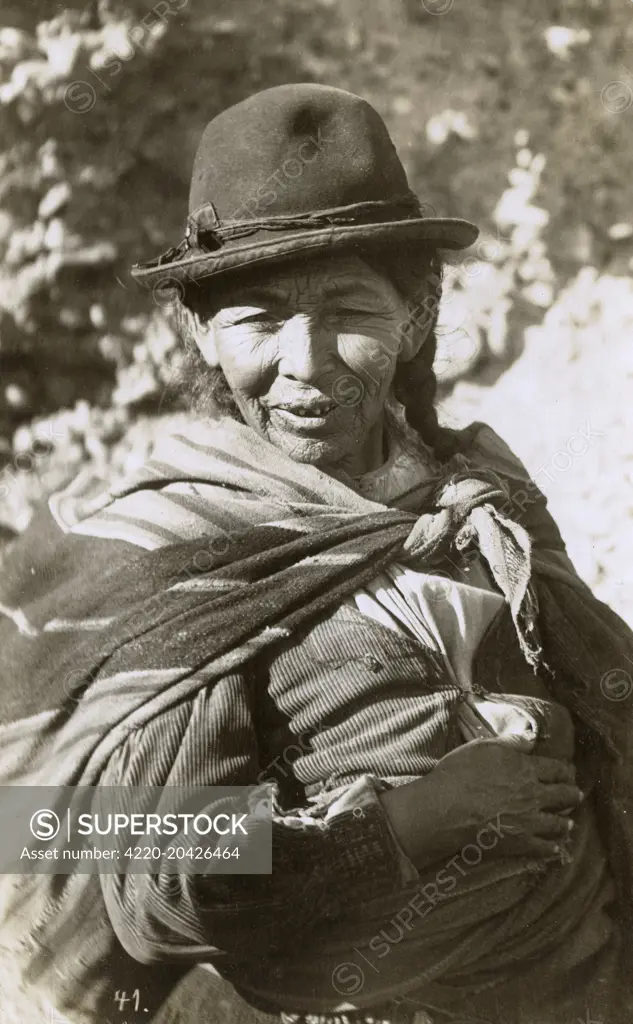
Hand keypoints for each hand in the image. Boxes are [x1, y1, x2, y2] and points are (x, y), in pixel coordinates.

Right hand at [379, 739, 582, 868]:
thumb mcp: (483, 747)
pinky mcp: (520, 842)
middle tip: (576, 795)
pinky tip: (554, 849)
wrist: (448, 809)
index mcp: (526, 769)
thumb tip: (530, 738)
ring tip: (569, 824)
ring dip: (565, 822)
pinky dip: (551, 847)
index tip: (569, 772)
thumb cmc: (460, 773)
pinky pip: (543, 847)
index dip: (564, 770)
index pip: (554, 769)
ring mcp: (529, 821)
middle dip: (571, 795)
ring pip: (557, 823)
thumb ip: (510, 743)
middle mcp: (534, 794)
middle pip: (562, 795)